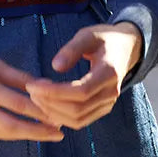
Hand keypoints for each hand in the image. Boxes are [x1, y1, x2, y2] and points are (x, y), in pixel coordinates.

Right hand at [0, 44, 64, 141]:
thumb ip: (17, 76)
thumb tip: (44, 86)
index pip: (17, 103)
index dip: (39, 111)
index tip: (59, 113)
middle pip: (13, 126)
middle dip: (38, 131)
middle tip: (59, 133)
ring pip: (6, 134)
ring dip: (30, 135)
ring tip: (50, 134)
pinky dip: (15, 134)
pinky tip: (30, 131)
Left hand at [24, 23, 142, 130]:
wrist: (126, 48)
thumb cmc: (104, 39)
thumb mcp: (88, 35)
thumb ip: (72, 49)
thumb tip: (55, 67)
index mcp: (109, 73)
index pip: (81, 91)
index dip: (54, 92)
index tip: (33, 85)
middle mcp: (111, 92)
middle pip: (78, 109)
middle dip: (50, 103)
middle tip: (31, 91)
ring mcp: (108, 103)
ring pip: (79, 120)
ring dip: (54, 113)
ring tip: (37, 98)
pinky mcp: (103, 108)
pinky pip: (81, 121)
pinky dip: (62, 118)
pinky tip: (48, 106)